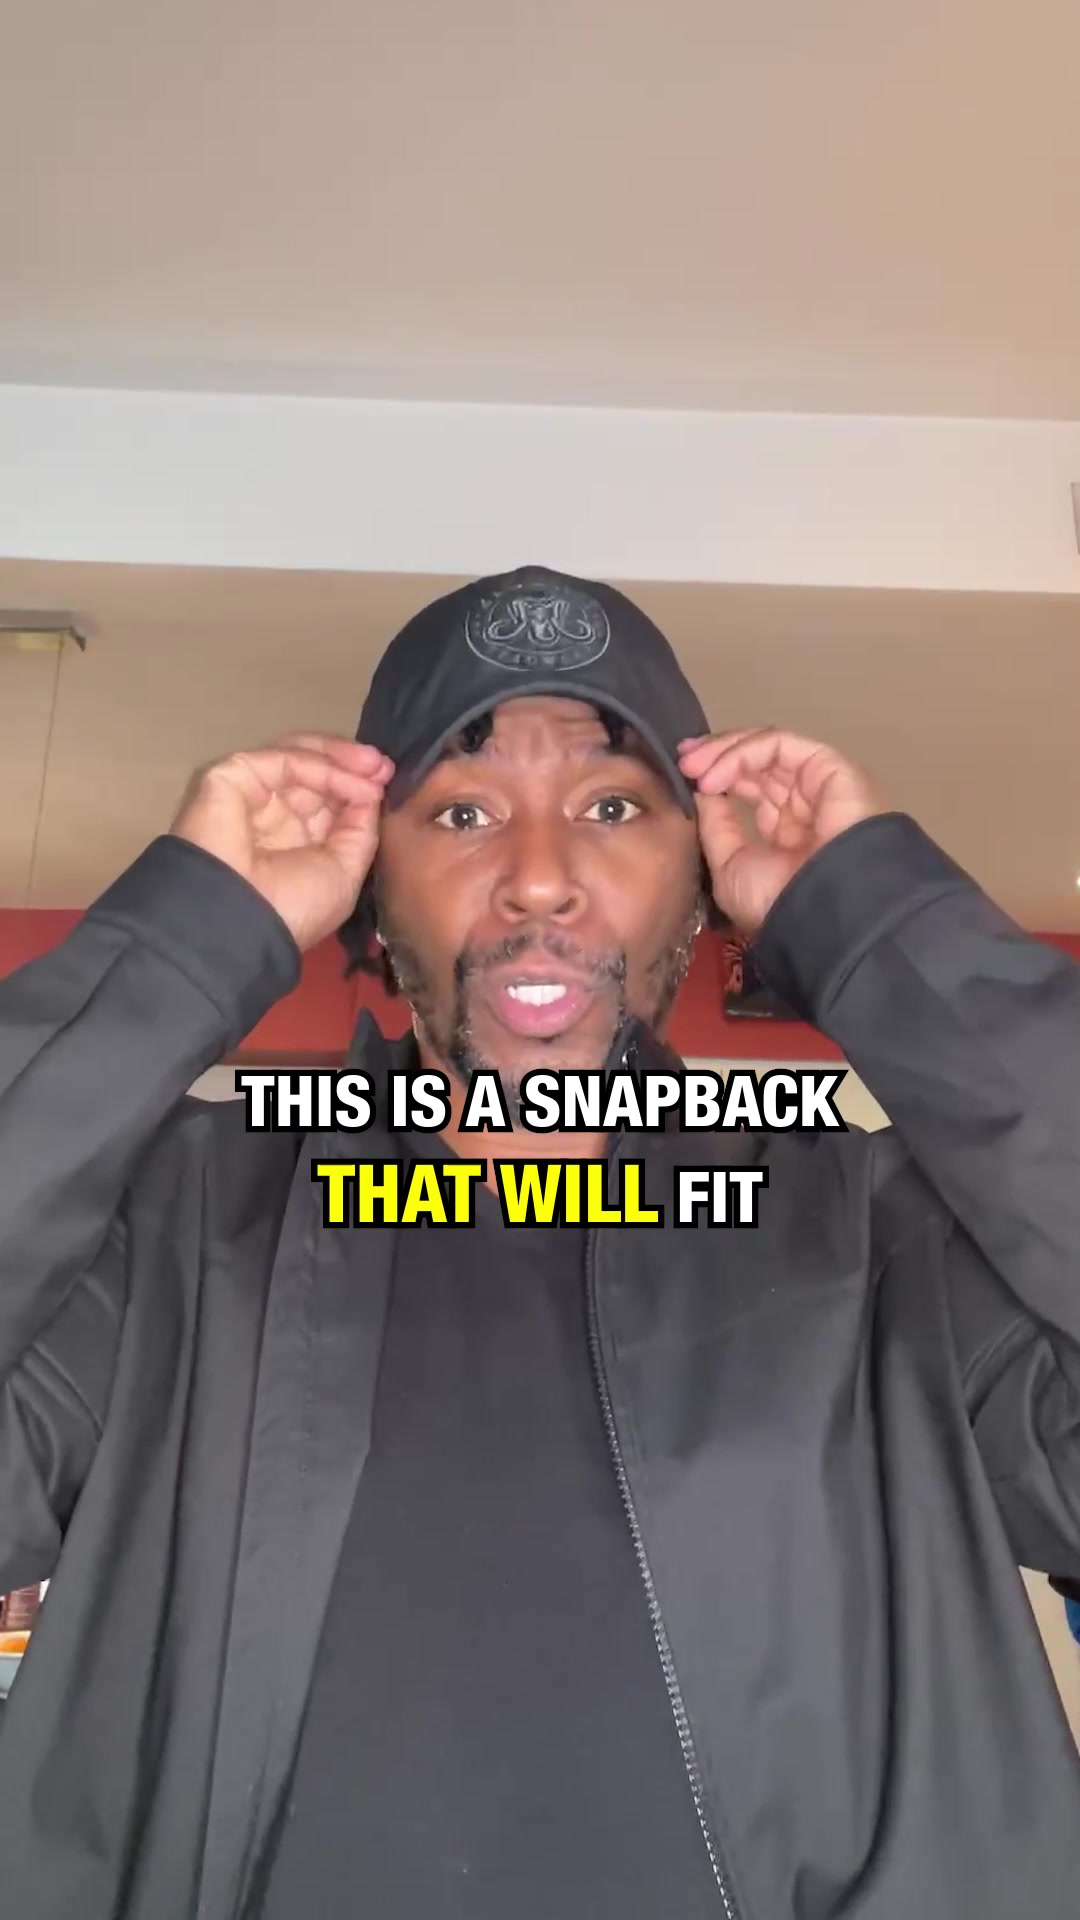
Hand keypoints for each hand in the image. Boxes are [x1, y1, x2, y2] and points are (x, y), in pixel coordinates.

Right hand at [170, 732, 392, 951]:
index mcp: (291, 838)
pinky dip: (321, 766)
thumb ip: (359, 830)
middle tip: (384, 766)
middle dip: (351, 765)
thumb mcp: (343, 872)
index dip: (356, 785)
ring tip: (374, 765)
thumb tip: (372, 790)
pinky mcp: (229, 776)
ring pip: (296, 756)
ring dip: (340, 757)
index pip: (324, 797)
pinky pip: (282, 761)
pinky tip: (351, 778)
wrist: (243, 923)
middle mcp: (269, 812)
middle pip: (311, 770)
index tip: (389, 780)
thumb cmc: (293, 908)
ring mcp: (249, 792)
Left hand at [677, 728, 885, 932]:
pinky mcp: (828, 766)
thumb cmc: (776, 900)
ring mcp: (817, 782)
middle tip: (684, 760)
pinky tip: (717, 775)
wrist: (821, 907)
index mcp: (787, 832)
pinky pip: (779, 745)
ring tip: (693, 766)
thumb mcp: (731, 868)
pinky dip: (743, 753)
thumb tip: (703, 792)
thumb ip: (717, 827)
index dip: (717, 774)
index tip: (683, 772)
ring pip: (766, 747)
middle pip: (757, 762)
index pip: (751, 787)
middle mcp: (803, 803)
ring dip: (724, 751)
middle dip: (715, 755)